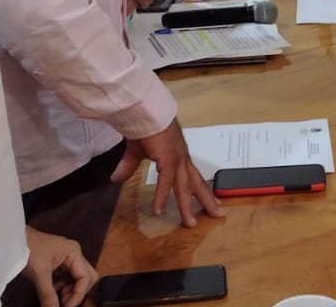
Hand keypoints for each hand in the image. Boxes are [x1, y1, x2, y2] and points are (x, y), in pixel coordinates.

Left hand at [21, 227, 97, 306]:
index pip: (85, 278)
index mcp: (74, 253)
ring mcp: (68, 257)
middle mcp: (75, 254)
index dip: (78, 295)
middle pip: (87, 277)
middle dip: (79, 292)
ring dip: (71, 291)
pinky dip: (63, 287)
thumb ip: (48, 295)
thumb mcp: (39, 274)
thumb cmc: (28, 248)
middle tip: (66, 303)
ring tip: (58, 300)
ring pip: (78, 279)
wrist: (13, 238)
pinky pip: (68, 277)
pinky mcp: (60, 262)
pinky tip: (53, 293)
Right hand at [110, 118, 224, 226]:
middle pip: (197, 184)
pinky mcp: (168, 158)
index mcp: (178, 157)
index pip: (193, 177)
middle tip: (219, 214)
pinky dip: (162, 196)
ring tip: (190, 224)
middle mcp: (182, 159)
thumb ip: (128, 166)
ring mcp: (177, 159)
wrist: (143, 112)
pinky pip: (166, 181)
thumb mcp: (136, 151)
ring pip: (185, 187)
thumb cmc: (144, 127)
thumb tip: (115, 179)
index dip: (203, 190)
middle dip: (207, 200)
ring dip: (187, 206)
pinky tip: (158, 210)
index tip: (213, 202)